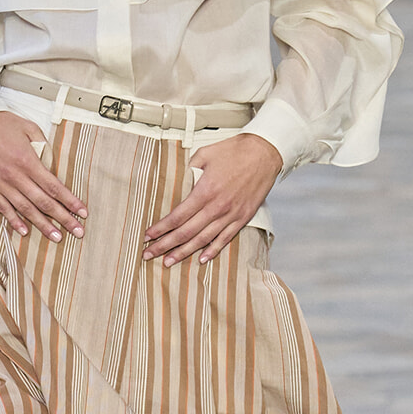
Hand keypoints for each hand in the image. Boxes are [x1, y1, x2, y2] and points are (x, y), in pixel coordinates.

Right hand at [0, 111, 86, 241]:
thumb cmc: (1, 123)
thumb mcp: (28, 127)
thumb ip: (43, 145)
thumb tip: (53, 162)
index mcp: (28, 160)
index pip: (54, 186)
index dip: (70, 201)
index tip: (82, 212)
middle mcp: (15, 175)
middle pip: (44, 202)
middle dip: (63, 218)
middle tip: (77, 232)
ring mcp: (0, 184)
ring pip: (25, 209)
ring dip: (42, 225)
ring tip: (56, 237)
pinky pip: (3, 208)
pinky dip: (14, 221)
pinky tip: (25, 231)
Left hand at [143, 133, 281, 266]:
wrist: (265, 153)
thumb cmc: (235, 151)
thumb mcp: (205, 154)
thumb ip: (188, 168)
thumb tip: (177, 179)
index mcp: (205, 191)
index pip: (177, 216)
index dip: (161, 228)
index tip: (147, 236)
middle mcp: (217, 207)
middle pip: (186, 232)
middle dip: (165, 245)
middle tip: (149, 254)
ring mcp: (231, 214)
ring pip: (203, 239)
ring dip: (184, 252)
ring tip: (168, 262)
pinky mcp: (243, 218)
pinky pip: (225, 238)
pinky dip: (212, 250)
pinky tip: (200, 259)